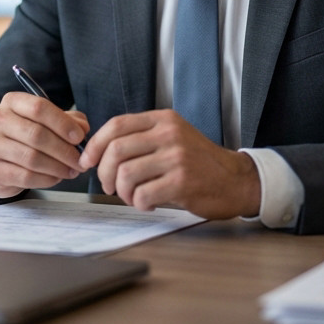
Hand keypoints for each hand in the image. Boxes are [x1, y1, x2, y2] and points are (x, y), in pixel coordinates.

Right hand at [0, 91, 88, 197]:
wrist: (0, 158)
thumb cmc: (28, 136)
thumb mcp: (48, 121)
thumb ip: (69, 120)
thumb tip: (82, 129)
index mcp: (12, 102)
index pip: (39, 107)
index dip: (62, 123)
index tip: (79, 137)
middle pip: (36, 135)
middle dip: (64, 150)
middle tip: (80, 161)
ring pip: (32, 158)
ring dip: (58, 167)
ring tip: (71, 170)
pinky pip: (26, 176)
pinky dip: (47, 179)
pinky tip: (56, 177)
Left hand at [79, 109, 259, 219]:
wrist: (236, 180)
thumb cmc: (199, 163)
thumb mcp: (172, 138)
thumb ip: (142, 139)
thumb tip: (98, 154)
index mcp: (163, 120)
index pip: (116, 125)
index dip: (95, 145)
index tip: (87, 161)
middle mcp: (169, 134)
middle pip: (116, 151)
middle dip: (105, 173)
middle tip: (109, 186)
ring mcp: (176, 157)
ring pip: (126, 174)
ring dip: (122, 192)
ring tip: (133, 197)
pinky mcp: (182, 182)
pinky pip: (142, 195)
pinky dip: (139, 203)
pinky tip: (149, 203)